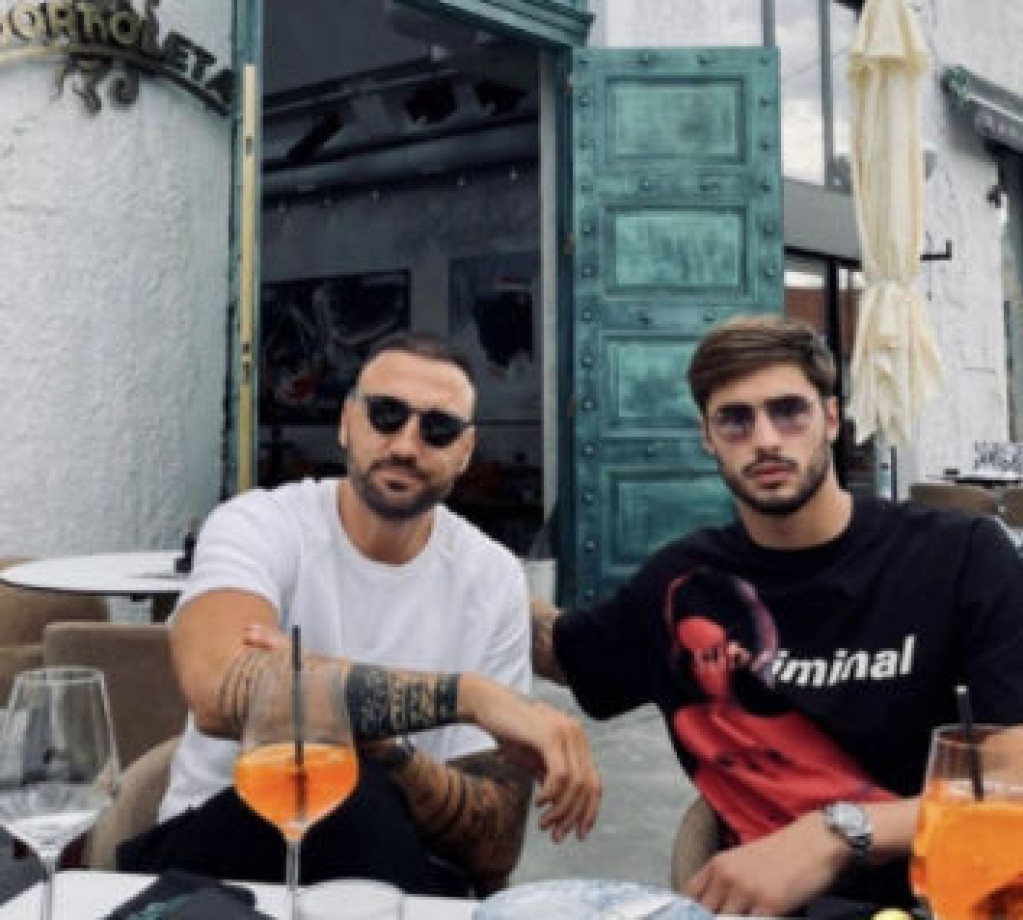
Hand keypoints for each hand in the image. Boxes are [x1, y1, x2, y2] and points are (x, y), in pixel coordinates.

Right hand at [458, 673, 601, 842]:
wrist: (490, 706)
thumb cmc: (511, 733)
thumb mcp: (535, 760)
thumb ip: (551, 778)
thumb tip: (560, 806)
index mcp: (578, 741)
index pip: (595, 783)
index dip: (589, 811)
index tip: (580, 834)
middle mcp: (577, 735)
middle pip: (588, 787)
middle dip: (574, 817)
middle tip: (557, 836)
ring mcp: (566, 733)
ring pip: (575, 785)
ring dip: (560, 810)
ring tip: (543, 823)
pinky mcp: (550, 735)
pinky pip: (560, 775)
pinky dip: (551, 794)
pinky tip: (538, 802)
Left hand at [684, 811, 849, 915]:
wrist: (815, 841)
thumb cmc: (784, 852)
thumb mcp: (744, 860)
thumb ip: (725, 881)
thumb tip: (716, 907)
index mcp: (718, 864)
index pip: (689, 895)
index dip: (692, 911)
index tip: (697, 916)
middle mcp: (727, 877)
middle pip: (704, 913)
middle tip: (728, 917)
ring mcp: (746, 891)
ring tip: (746, 917)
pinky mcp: (769, 905)